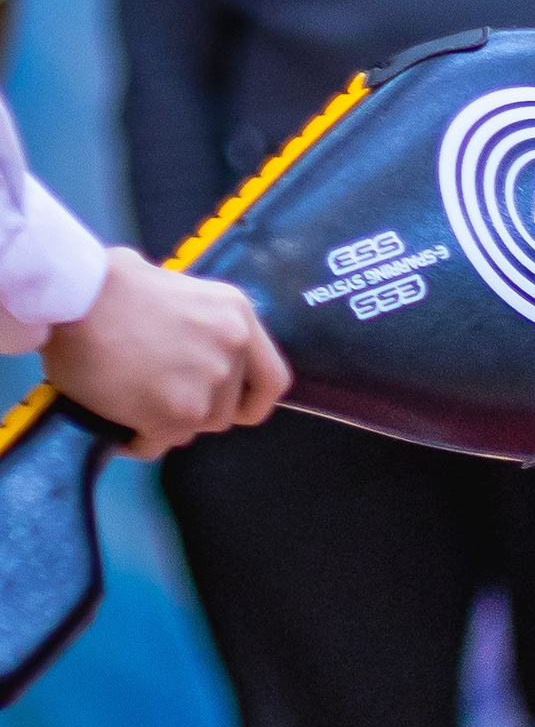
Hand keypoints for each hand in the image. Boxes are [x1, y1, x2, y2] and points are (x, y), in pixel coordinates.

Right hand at [45, 249, 290, 458]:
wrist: (70, 294)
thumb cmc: (106, 283)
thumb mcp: (172, 284)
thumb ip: (198, 321)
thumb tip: (195, 342)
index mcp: (238, 315)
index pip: (273, 380)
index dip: (252, 402)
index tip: (233, 411)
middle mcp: (232, 348)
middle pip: (226, 411)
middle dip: (193, 411)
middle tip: (155, 393)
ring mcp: (208, 382)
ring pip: (194, 430)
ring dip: (165, 424)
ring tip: (131, 401)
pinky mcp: (175, 411)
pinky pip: (158, 444)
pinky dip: (137, 439)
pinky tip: (117, 420)